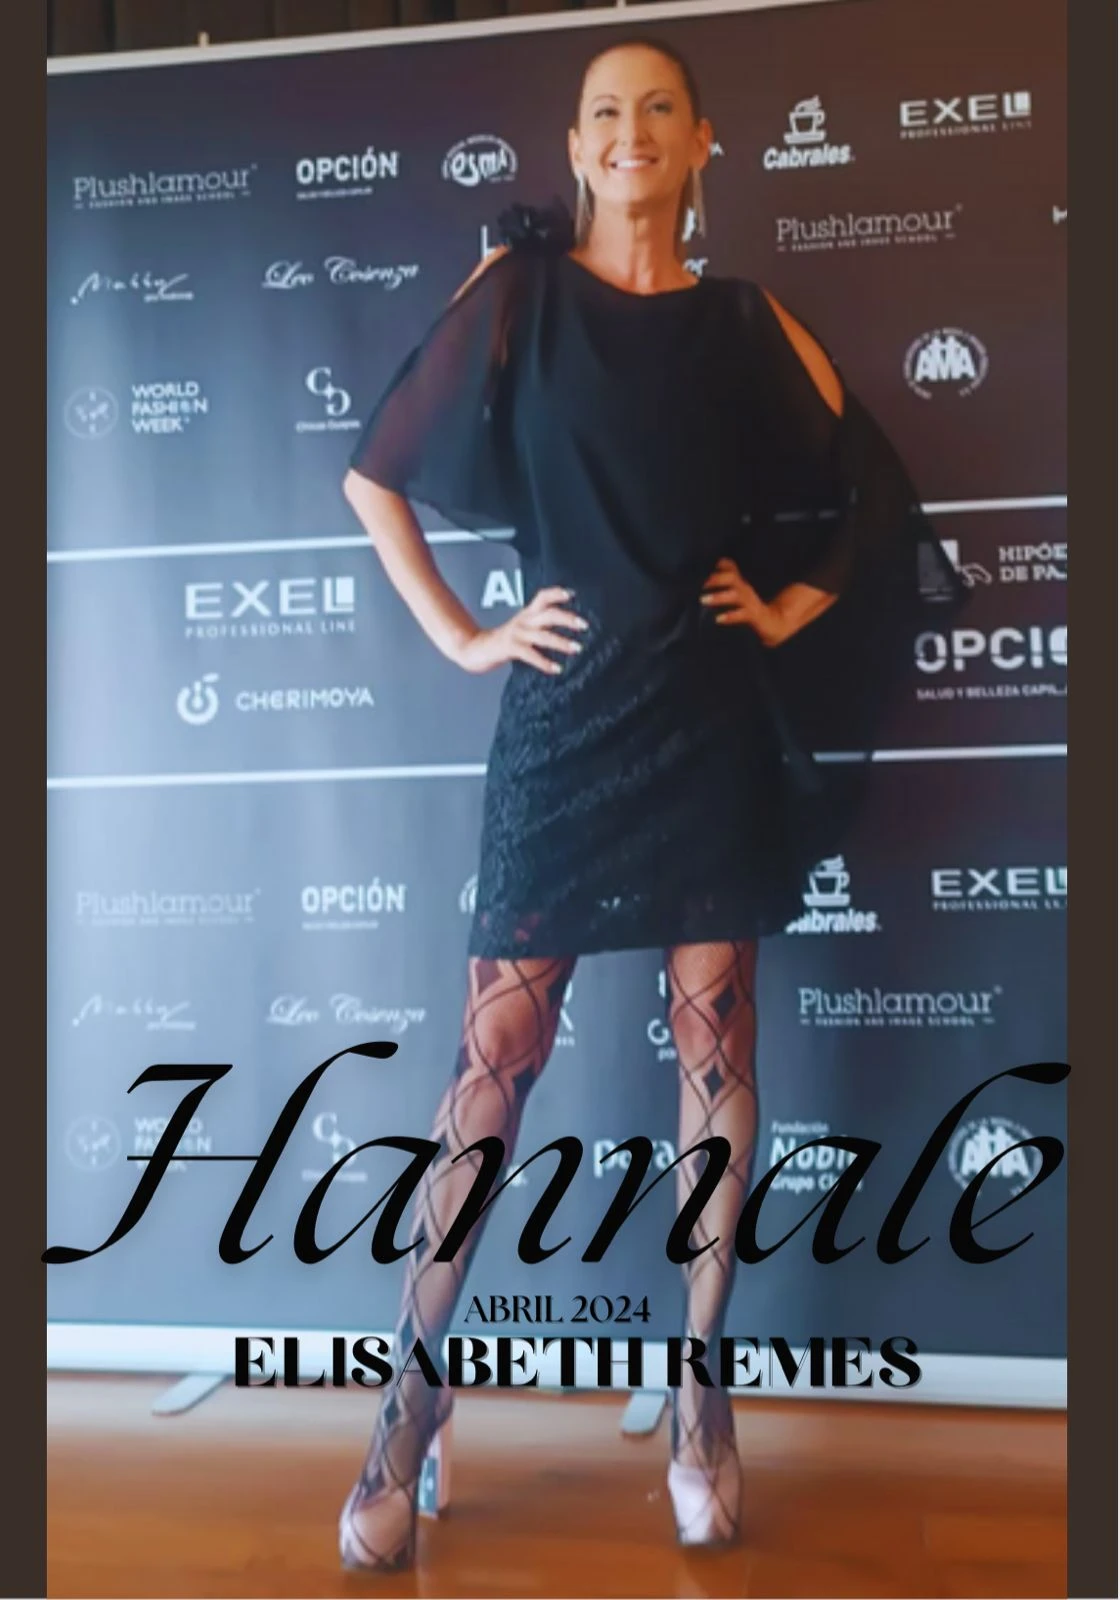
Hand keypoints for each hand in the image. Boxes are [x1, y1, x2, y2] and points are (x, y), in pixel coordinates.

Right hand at [453, 586, 588, 674]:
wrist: (476, 649)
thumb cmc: (503, 640)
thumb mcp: (522, 627)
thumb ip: (538, 624)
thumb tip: (563, 626)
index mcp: (526, 614)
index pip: (542, 597)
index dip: (556, 593)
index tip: (572, 595)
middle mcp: (523, 621)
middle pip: (548, 614)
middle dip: (568, 618)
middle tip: (584, 625)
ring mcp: (517, 634)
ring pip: (543, 635)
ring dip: (562, 642)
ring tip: (577, 648)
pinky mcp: (511, 648)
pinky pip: (531, 654)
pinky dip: (545, 662)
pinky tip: (556, 669)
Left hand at [700, 559, 781, 644]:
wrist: (773, 623)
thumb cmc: (751, 608)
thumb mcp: (739, 593)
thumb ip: (728, 581)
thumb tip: (715, 567)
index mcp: (740, 585)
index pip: (731, 570)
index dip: (719, 567)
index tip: (702, 568)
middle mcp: (745, 591)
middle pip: (733, 578)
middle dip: (716, 579)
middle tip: (701, 584)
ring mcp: (750, 603)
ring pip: (735, 596)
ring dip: (719, 597)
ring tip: (703, 600)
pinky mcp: (754, 616)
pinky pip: (742, 615)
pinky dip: (730, 616)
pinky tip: (718, 619)